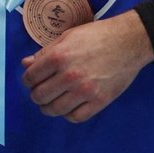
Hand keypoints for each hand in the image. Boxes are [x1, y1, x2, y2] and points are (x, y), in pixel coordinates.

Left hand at [21, 9, 153, 122]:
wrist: (127, 42)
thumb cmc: (96, 35)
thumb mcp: (67, 36)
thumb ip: (45, 52)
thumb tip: (25, 64)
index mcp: (59, 56)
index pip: (31, 76)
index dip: (27, 80)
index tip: (31, 80)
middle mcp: (69, 75)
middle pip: (40, 96)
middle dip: (36, 95)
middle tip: (40, 91)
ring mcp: (84, 91)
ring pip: (55, 110)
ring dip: (48, 107)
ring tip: (51, 101)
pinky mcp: (99, 102)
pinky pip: (75, 117)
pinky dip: (67, 114)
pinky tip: (68, 106)